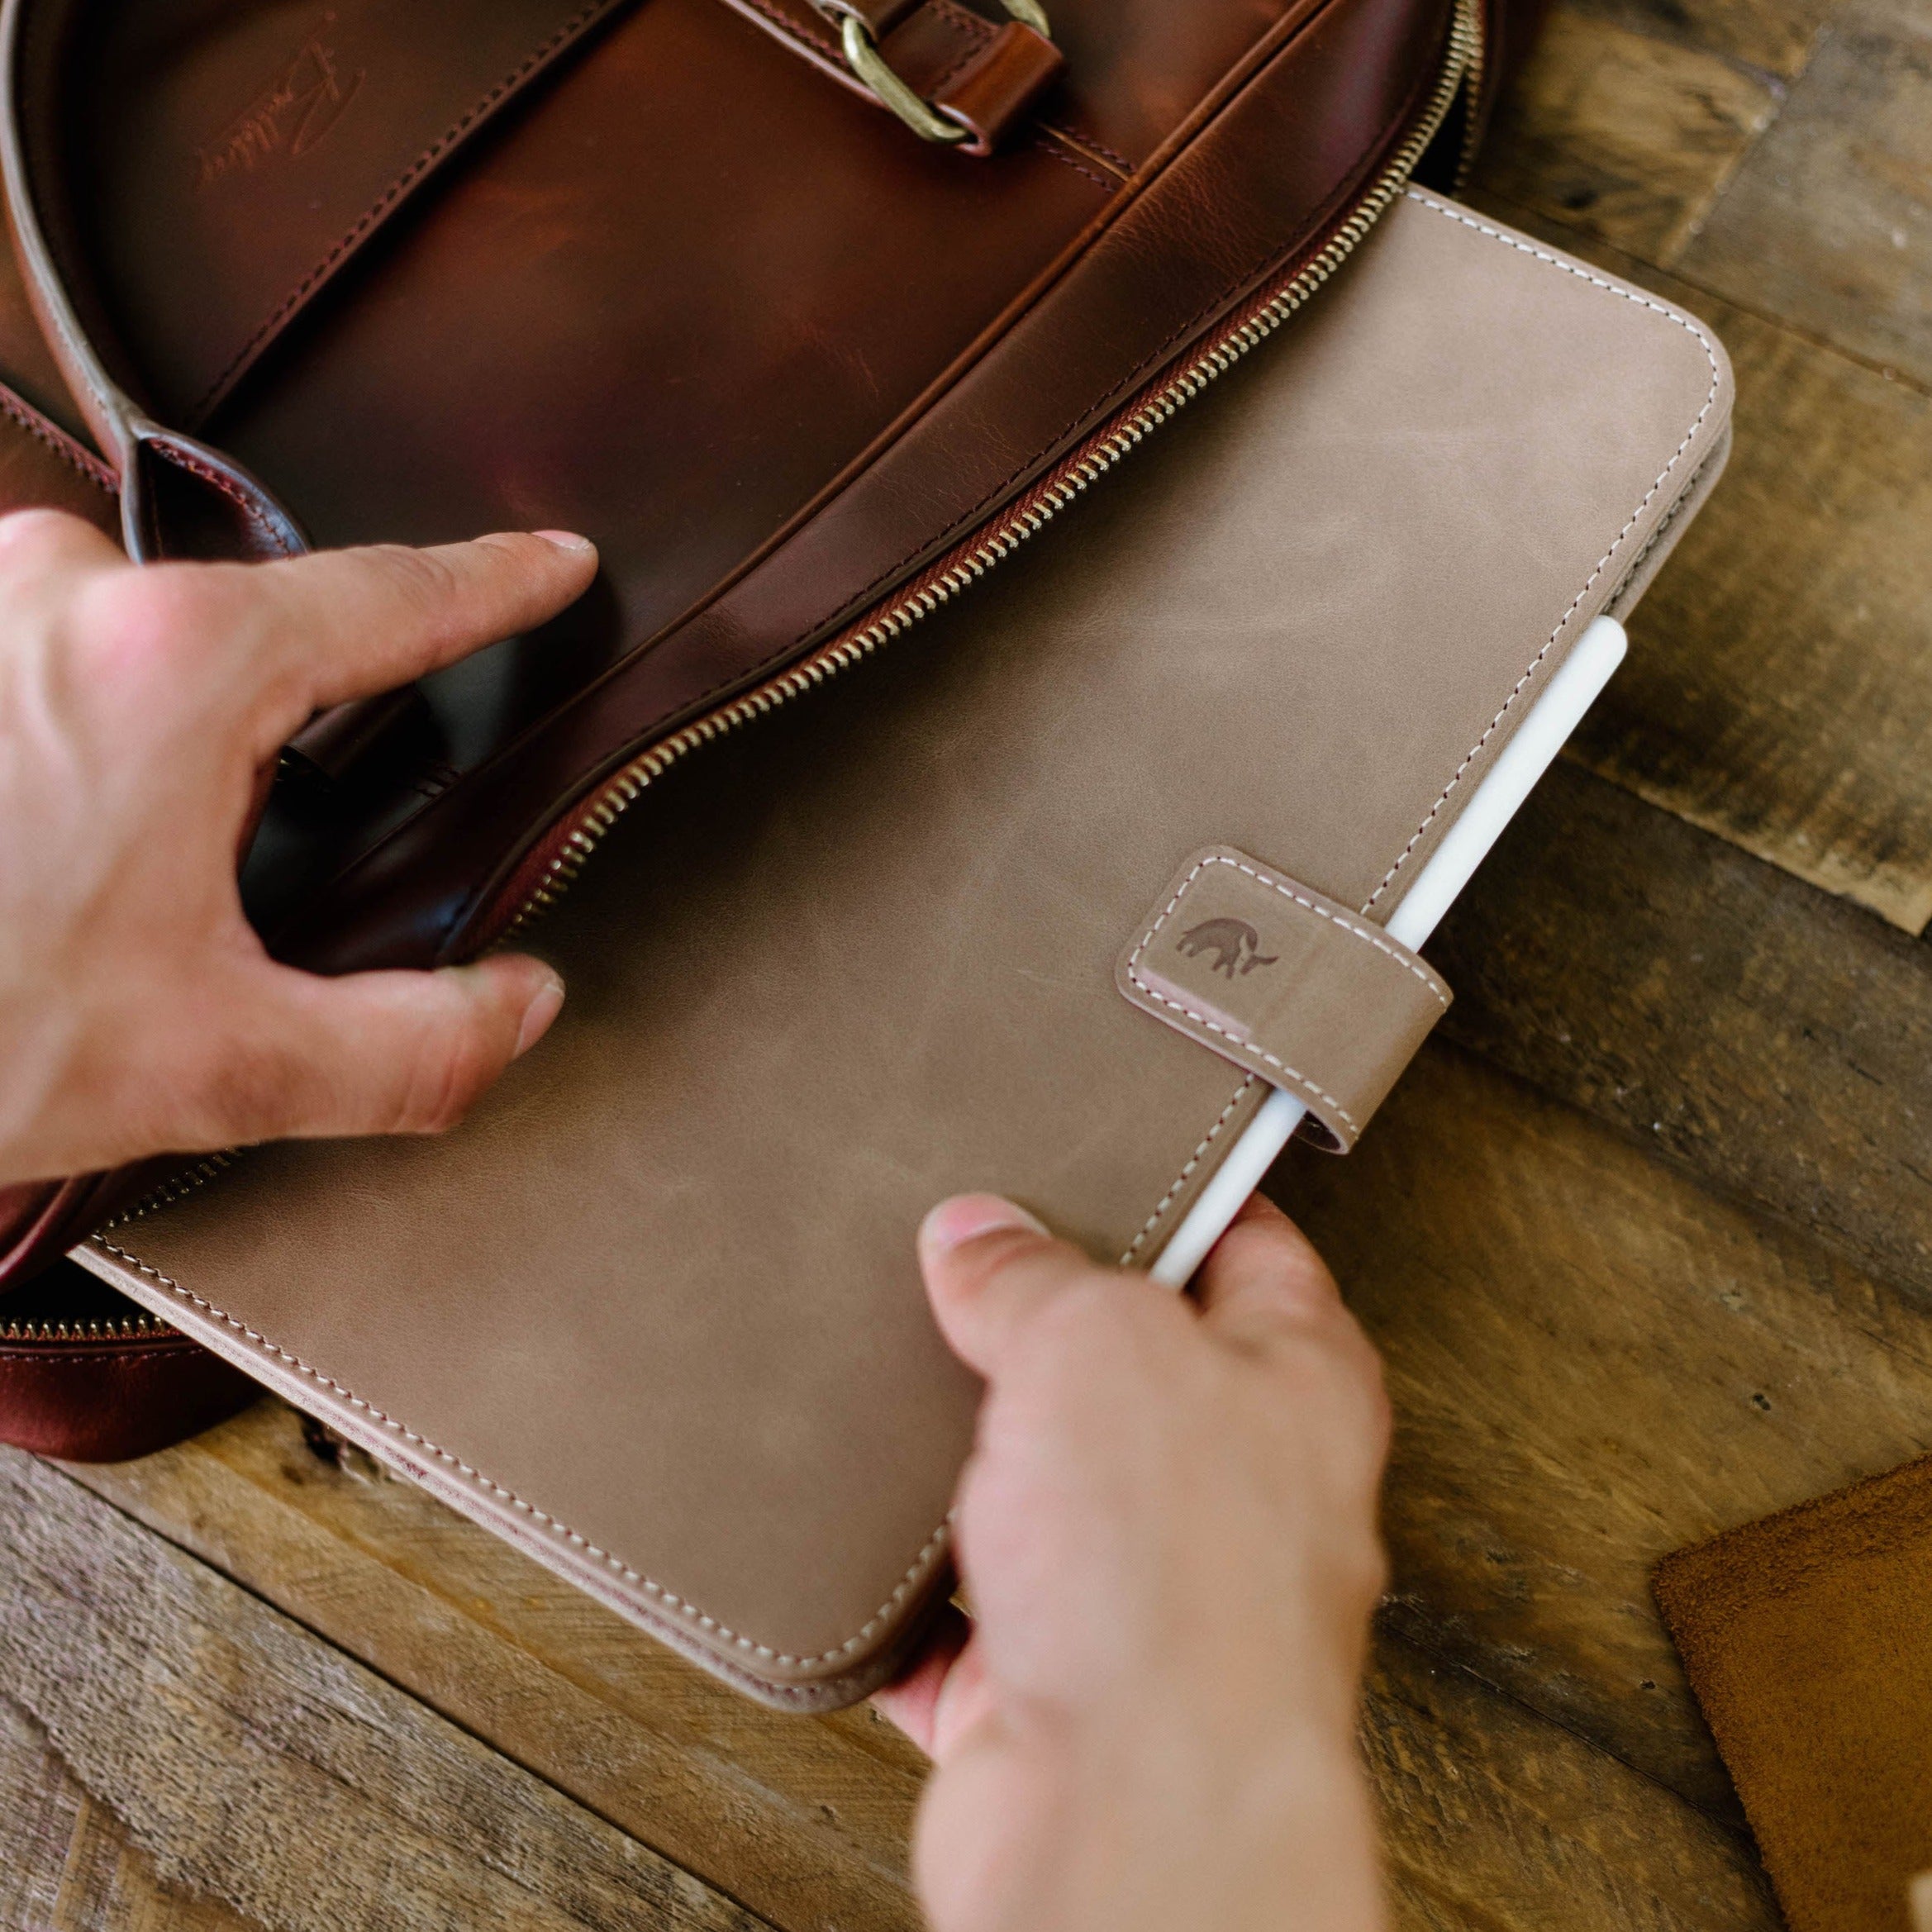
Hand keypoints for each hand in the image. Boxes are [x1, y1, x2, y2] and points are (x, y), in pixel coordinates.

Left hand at [0, 507, 596, 1186]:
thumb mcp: (212, 1068)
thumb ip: (410, 1047)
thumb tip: (521, 1006)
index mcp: (179, 672)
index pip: (392, 599)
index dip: (494, 582)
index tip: (551, 560)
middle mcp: (62, 596)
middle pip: (240, 619)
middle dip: (263, 712)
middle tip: (230, 848)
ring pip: (112, 620)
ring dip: (136, 714)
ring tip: (93, 860)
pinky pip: (19, 639)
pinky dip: (46, 713)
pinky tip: (25, 829)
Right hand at [878, 1192, 1390, 1931]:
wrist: (1134, 1816)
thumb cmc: (1177, 1585)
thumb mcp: (1094, 1345)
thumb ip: (1032, 1275)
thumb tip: (979, 1236)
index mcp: (1294, 1383)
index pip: (1248, 1245)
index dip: (1179, 1190)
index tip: (1107, 1153)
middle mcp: (1237, 1490)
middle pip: (1132, 1371)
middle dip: (1041, 1328)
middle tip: (962, 1271)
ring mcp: (1150, 1595)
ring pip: (1044, 1494)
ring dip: (967, 1462)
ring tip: (894, 1395)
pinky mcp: (1059, 1686)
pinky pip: (963, 1617)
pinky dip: (907, 1593)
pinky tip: (862, 1544)